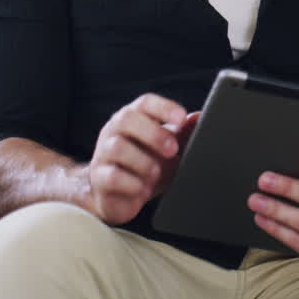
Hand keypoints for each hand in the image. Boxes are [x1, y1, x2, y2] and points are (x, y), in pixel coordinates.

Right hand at [83, 93, 195, 225]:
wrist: (122, 195)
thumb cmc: (148, 164)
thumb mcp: (170, 147)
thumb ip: (184, 132)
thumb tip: (199, 117)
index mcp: (134, 118)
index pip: (145, 103)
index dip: (163, 107)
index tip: (181, 119)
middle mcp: (114, 131)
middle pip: (126, 119)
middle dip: (153, 134)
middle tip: (172, 150)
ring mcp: (103, 153)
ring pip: (117, 148)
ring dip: (144, 162)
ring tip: (157, 174)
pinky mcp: (98, 178)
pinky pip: (112, 176)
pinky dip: (132, 183)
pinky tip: (143, 188)